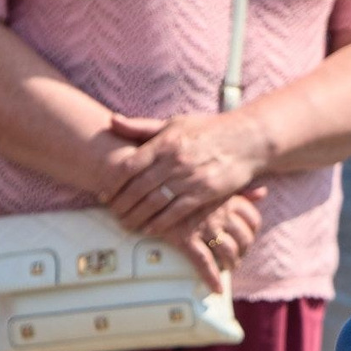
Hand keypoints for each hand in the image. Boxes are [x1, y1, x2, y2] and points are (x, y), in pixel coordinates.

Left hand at [102, 111, 264, 242]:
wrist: (245, 140)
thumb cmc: (206, 131)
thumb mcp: (173, 123)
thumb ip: (142, 127)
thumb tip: (112, 121)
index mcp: (164, 142)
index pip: (129, 165)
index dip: (113, 182)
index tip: (104, 193)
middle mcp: (174, 161)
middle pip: (138, 187)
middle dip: (121, 203)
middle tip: (110, 213)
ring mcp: (190, 178)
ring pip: (155, 202)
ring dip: (137, 216)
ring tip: (125, 224)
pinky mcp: (204, 193)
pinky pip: (177, 212)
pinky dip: (160, 223)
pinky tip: (149, 229)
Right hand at [169, 189, 264, 290]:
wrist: (150, 189)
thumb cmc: (183, 186)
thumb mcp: (212, 185)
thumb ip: (240, 190)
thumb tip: (263, 193)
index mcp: (227, 198)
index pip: (253, 220)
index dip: (252, 233)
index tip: (245, 240)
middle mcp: (219, 213)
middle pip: (243, 239)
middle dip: (242, 252)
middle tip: (235, 258)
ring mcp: (203, 227)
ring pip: (228, 253)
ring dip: (231, 265)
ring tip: (227, 269)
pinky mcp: (185, 238)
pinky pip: (205, 263)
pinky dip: (212, 279)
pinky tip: (216, 289)